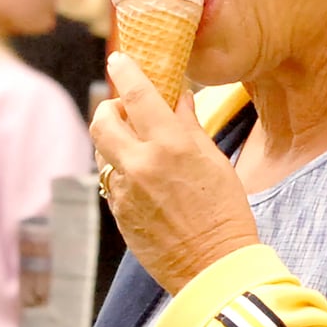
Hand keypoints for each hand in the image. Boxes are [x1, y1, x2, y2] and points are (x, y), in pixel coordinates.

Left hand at [91, 52, 258, 293]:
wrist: (214, 268)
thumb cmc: (225, 212)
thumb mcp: (213, 161)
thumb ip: (189, 126)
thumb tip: (177, 97)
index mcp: (170, 145)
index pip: (137, 95)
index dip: (126, 70)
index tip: (119, 58)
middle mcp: (140, 164)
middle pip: (101, 120)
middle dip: (109, 108)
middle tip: (124, 109)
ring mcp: (124, 191)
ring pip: (102, 150)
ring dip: (114, 140)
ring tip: (138, 144)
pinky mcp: (118, 214)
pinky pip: (109, 181)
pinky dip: (121, 170)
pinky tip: (143, 178)